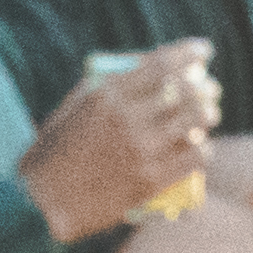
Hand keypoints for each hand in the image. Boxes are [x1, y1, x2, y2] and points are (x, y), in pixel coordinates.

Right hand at [21, 38, 217, 240]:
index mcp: (106, 95)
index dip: (188, 53)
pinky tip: (200, 148)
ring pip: (195, 123)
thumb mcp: (74, 107)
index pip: (161, 64)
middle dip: (204, 85)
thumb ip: (108, 86)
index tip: (204, 50)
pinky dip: (201, 150)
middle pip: (184, 91)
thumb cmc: (55, 151)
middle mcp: (127, 119)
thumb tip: (148, 69)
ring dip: (207, 113)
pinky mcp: (150, 182)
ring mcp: (141, 151)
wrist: (43, 202)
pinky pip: (193, 159)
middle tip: (210, 86)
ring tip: (209, 113)